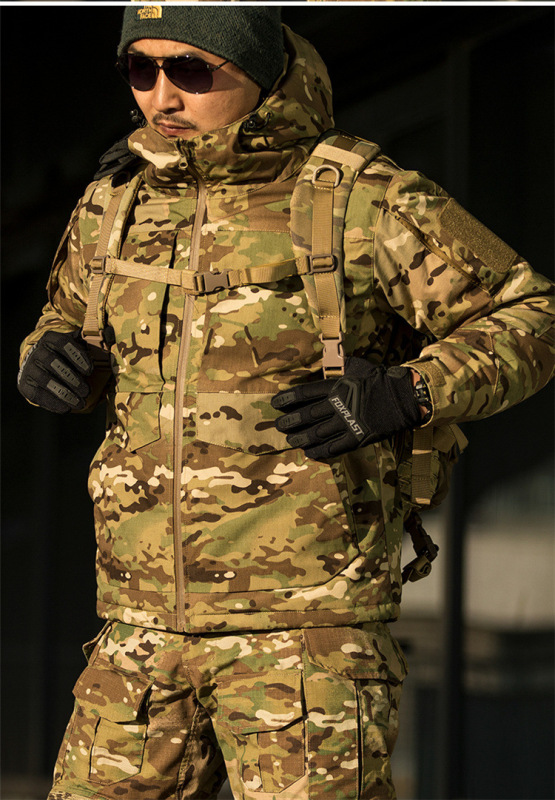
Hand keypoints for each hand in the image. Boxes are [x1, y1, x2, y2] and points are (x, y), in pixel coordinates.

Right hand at [18, 330, 93, 413]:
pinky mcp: (25, 385)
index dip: (77, 357)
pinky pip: (37, 394)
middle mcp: (38, 351)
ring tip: (80, 404)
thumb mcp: (76, 345)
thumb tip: (110, 333)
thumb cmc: (65, 356)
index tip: (90, 371)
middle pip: (53, 363)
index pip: (63, 344)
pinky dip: (52, 403)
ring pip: (45, 380)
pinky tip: (66, 409)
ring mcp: (29, 368)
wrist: (40, 366)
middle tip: (87, 392)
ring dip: (64, 393)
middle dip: (72, 379)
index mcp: (51, 338)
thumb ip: (92, 340)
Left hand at [271, 357, 421, 459]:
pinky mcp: (358, 436)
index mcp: (336, 386)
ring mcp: (348, 422)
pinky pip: (335, 446)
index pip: (305, 393)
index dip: (288, 399)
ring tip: (290, 440)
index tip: (275, 403)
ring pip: (318, 433)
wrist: (403, 397)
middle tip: (278, 425)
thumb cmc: (379, 379)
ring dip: (301, 437)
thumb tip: (326, 362)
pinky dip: (320, 450)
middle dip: (290, 421)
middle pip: (307, 415)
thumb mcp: (357, 366)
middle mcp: (338, 405)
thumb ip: (339, 366)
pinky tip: (310, 452)